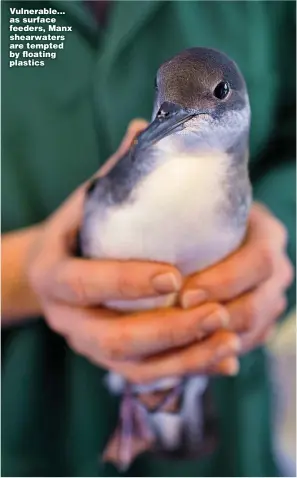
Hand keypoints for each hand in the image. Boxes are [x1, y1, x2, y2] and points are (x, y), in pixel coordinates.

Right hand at [27, 120, 239, 383]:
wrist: (55, 270)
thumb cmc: (76, 230)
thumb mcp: (87, 200)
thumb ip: (116, 172)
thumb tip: (146, 126)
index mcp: (54, 274)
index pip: (84, 283)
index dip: (125, 281)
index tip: (174, 275)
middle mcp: (67, 318)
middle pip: (112, 338)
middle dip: (167, 328)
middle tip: (214, 310)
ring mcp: (88, 344)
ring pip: (134, 366)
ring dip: (184, 356)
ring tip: (228, 339)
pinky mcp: (110, 360)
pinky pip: (147, 376)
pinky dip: (187, 369)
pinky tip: (223, 358)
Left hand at [181, 202, 293, 352]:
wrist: (213, 229)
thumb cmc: (198, 214)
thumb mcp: (198, 209)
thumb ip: (188, 221)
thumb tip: (159, 241)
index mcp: (268, 235)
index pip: (258, 261)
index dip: (224, 281)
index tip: (185, 293)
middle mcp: (277, 269)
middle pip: (256, 305)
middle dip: (214, 316)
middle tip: (177, 321)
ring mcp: (272, 298)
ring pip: (251, 331)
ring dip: (215, 339)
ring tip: (178, 339)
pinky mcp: (262, 320)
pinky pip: (244, 343)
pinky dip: (218, 350)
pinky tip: (189, 349)